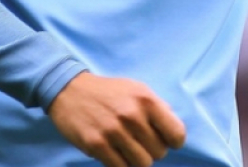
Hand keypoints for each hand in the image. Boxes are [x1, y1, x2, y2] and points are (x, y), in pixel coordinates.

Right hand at [47, 72, 185, 166]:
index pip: (177, 134)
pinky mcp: (96, 145)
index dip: (173, 141)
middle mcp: (132, 115)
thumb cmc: (108, 91)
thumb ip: (158, 107)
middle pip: (160, 152)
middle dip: (152, 149)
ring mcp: (114, 131)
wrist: (69, 90)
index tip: (164, 139)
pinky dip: (120, 163)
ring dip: (136, 159)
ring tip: (127, 147)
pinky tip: (114, 151)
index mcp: (146, 100)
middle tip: (139, 140)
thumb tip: (174, 130)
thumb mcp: (137, 89)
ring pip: (143, 164)